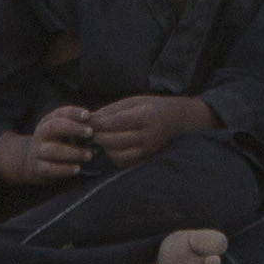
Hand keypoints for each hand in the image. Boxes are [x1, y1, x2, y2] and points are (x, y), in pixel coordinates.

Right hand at [0, 104, 93, 185]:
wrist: (33, 162)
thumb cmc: (58, 143)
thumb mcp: (66, 132)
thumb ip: (80, 127)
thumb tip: (99, 124)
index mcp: (49, 121)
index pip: (61, 113)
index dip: (75, 113)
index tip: (88, 115)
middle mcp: (42, 134)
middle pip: (55, 126)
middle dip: (73, 128)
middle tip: (90, 133)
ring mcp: (37, 151)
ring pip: (53, 150)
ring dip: (73, 152)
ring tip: (89, 155)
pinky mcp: (37, 168)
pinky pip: (49, 168)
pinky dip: (64, 169)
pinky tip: (77, 169)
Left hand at [87, 94, 219, 168]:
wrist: (177, 119)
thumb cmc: (152, 106)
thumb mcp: (134, 101)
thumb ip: (112, 110)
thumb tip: (89, 118)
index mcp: (146, 117)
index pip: (116, 123)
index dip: (98, 123)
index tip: (87, 121)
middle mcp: (148, 135)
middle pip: (114, 140)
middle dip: (98, 136)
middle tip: (90, 131)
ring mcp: (148, 149)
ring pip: (117, 155)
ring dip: (105, 147)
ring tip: (102, 138)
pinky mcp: (146, 158)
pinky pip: (123, 162)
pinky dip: (113, 156)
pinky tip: (112, 146)